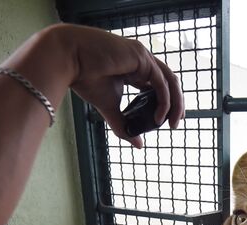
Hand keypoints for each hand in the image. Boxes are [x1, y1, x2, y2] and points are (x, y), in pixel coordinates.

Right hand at [49, 25, 184, 148]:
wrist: (70, 60)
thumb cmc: (84, 78)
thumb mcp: (109, 108)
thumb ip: (124, 125)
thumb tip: (138, 145)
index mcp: (135, 69)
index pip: (158, 85)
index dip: (166, 102)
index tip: (166, 121)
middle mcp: (142, 60)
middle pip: (169, 82)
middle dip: (176, 103)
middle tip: (175, 124)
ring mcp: (143, 57)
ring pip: (169, 81)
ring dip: (175, 103)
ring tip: (173, 123)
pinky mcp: (141, 57)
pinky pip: (160, 82)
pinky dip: (164, 100)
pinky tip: (158, 117)